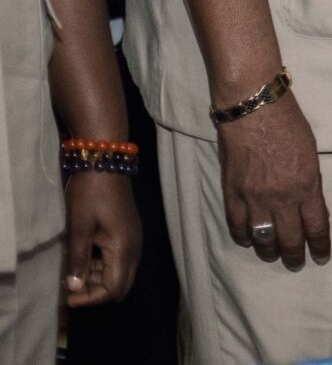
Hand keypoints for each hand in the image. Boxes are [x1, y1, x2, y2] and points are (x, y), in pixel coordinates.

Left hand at [61, 170, 140, 305]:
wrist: (105, 163)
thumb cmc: (90, 194)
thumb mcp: (79, 227)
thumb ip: (79, 259)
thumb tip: (75, 288)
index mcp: (124, 248)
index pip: (113, 289)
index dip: (91, 298)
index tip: (67, 297)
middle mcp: (135, 248)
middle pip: (121, 285)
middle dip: (96, 292)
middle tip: (71, 286)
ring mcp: (134, 240)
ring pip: (120, 274)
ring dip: (97, 279)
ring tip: (73, 271)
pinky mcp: (129, 233)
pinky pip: (119, 261)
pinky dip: (102, 267)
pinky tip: (84, 257)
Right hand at [218, 94, 330, 268]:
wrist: (254, 107)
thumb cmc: (288, 124)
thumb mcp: (311, 153)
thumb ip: (310, 182)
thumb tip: (307, 205)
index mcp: (307, 186)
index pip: (316, 226)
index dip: (319, 245)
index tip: (321, 256)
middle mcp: (281, 197)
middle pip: (290, 239)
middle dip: (295, 255)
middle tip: (297, 263)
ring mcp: (254, 198)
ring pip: (263, 239)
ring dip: (269, 252)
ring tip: (273, 256)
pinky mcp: (232, 194)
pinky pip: (237, 226)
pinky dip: (243, 237)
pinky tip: (249, 241)